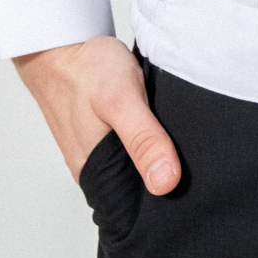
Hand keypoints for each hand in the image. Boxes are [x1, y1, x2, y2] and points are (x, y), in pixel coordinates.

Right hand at [12, 35, 181, 193]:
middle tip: (198, 165)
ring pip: (137, 168)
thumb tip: (166, 182)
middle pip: (139, 190)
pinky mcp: (104, 135)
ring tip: (185, 147)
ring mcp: (99, 152)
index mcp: (96, 175)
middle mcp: (96, 170)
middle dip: (167, 181)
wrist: (59, 46)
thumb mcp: (120, 99)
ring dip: (158, 158)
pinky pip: (131, 148)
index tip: (195, 192)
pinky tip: (162, 130)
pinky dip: (148, 140)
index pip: (136, 211)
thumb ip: (143, 139)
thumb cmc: (85, 70)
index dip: (165, 206)